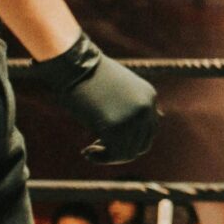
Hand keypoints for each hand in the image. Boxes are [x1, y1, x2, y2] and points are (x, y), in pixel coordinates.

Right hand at [18, 32, 157, 162]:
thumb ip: (127, 106)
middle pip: (142, 145)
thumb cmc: (88, 76)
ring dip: (109, 157)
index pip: (149, 131)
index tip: (107, 141)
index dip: (130, 141)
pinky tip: (87, 152)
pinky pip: (114, 154)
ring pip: (129, 153)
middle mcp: (147, 108)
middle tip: (97, 148)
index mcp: (149, 97)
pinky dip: (101, 158)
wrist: (74, 65)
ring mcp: (133, 118)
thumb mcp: (116, 89)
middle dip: (120, 152)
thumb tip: (131, 129)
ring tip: (90, 151)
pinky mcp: (116, 127)